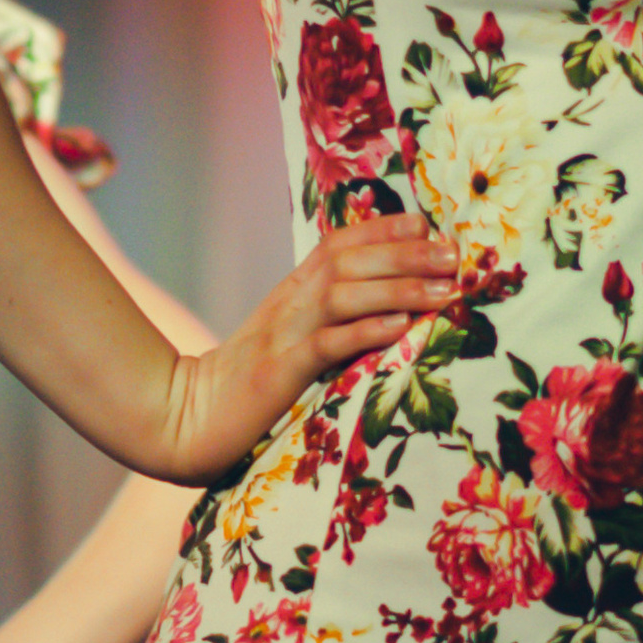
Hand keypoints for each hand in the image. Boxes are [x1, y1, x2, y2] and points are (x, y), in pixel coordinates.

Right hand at [152, 213, 463, 480]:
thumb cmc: (247, 384)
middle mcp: (289, 303)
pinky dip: (364, 332)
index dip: (383, 230)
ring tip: (444, 291)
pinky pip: (326, 344)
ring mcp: (283, 334)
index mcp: (291, 291)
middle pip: (348, 261)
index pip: (338, 244)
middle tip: (454, 255)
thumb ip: (326, 317)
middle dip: (405, 253)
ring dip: (398, 288)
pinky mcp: (279, 371)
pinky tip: (399, 328)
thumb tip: (385, 309)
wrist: (188, 417)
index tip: (427, 225)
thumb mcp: (288, 337)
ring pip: (343, 294)